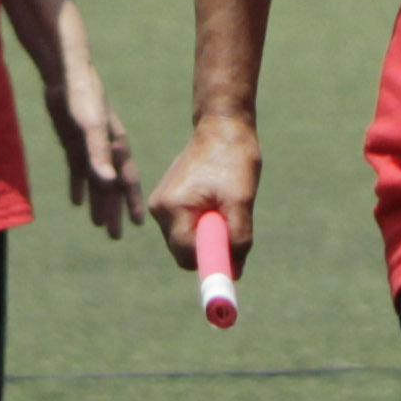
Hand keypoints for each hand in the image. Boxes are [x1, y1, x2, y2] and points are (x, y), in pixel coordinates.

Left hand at [40, 54, 143, 242]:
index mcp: (117, 148)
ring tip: (97, 224)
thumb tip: (108, 184)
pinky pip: (77, 170)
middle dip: (113, 211)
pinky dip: (78, 185)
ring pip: (95, 182)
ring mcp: (90, 147)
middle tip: (114, 236)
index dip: (131, 202)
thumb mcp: (91, 128)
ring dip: (97, 202)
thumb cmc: (83, 98)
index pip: (127, 180)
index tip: (137, 224)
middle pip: (111, 186)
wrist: (66, 75)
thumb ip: (99, 156)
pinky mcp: (74, 142)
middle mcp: (106, 150)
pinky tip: (77, 201)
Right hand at [147, 115, 258, 273]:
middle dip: (210, 249)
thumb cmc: (234, 161)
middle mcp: (159, 209)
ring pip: (186, 242)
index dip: (211, 263)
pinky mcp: (167, 202)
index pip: (187, 255)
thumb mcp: (241, 201)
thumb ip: (237, 238)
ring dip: (208, 236)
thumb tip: (235, 272)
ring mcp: (160, 205)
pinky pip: (185, 228)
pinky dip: (203, 225)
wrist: (222, 128)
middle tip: (234, 227)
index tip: (233, 262)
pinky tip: (216, 204)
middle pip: (184, 253)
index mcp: (173, 207)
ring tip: (226, 208)